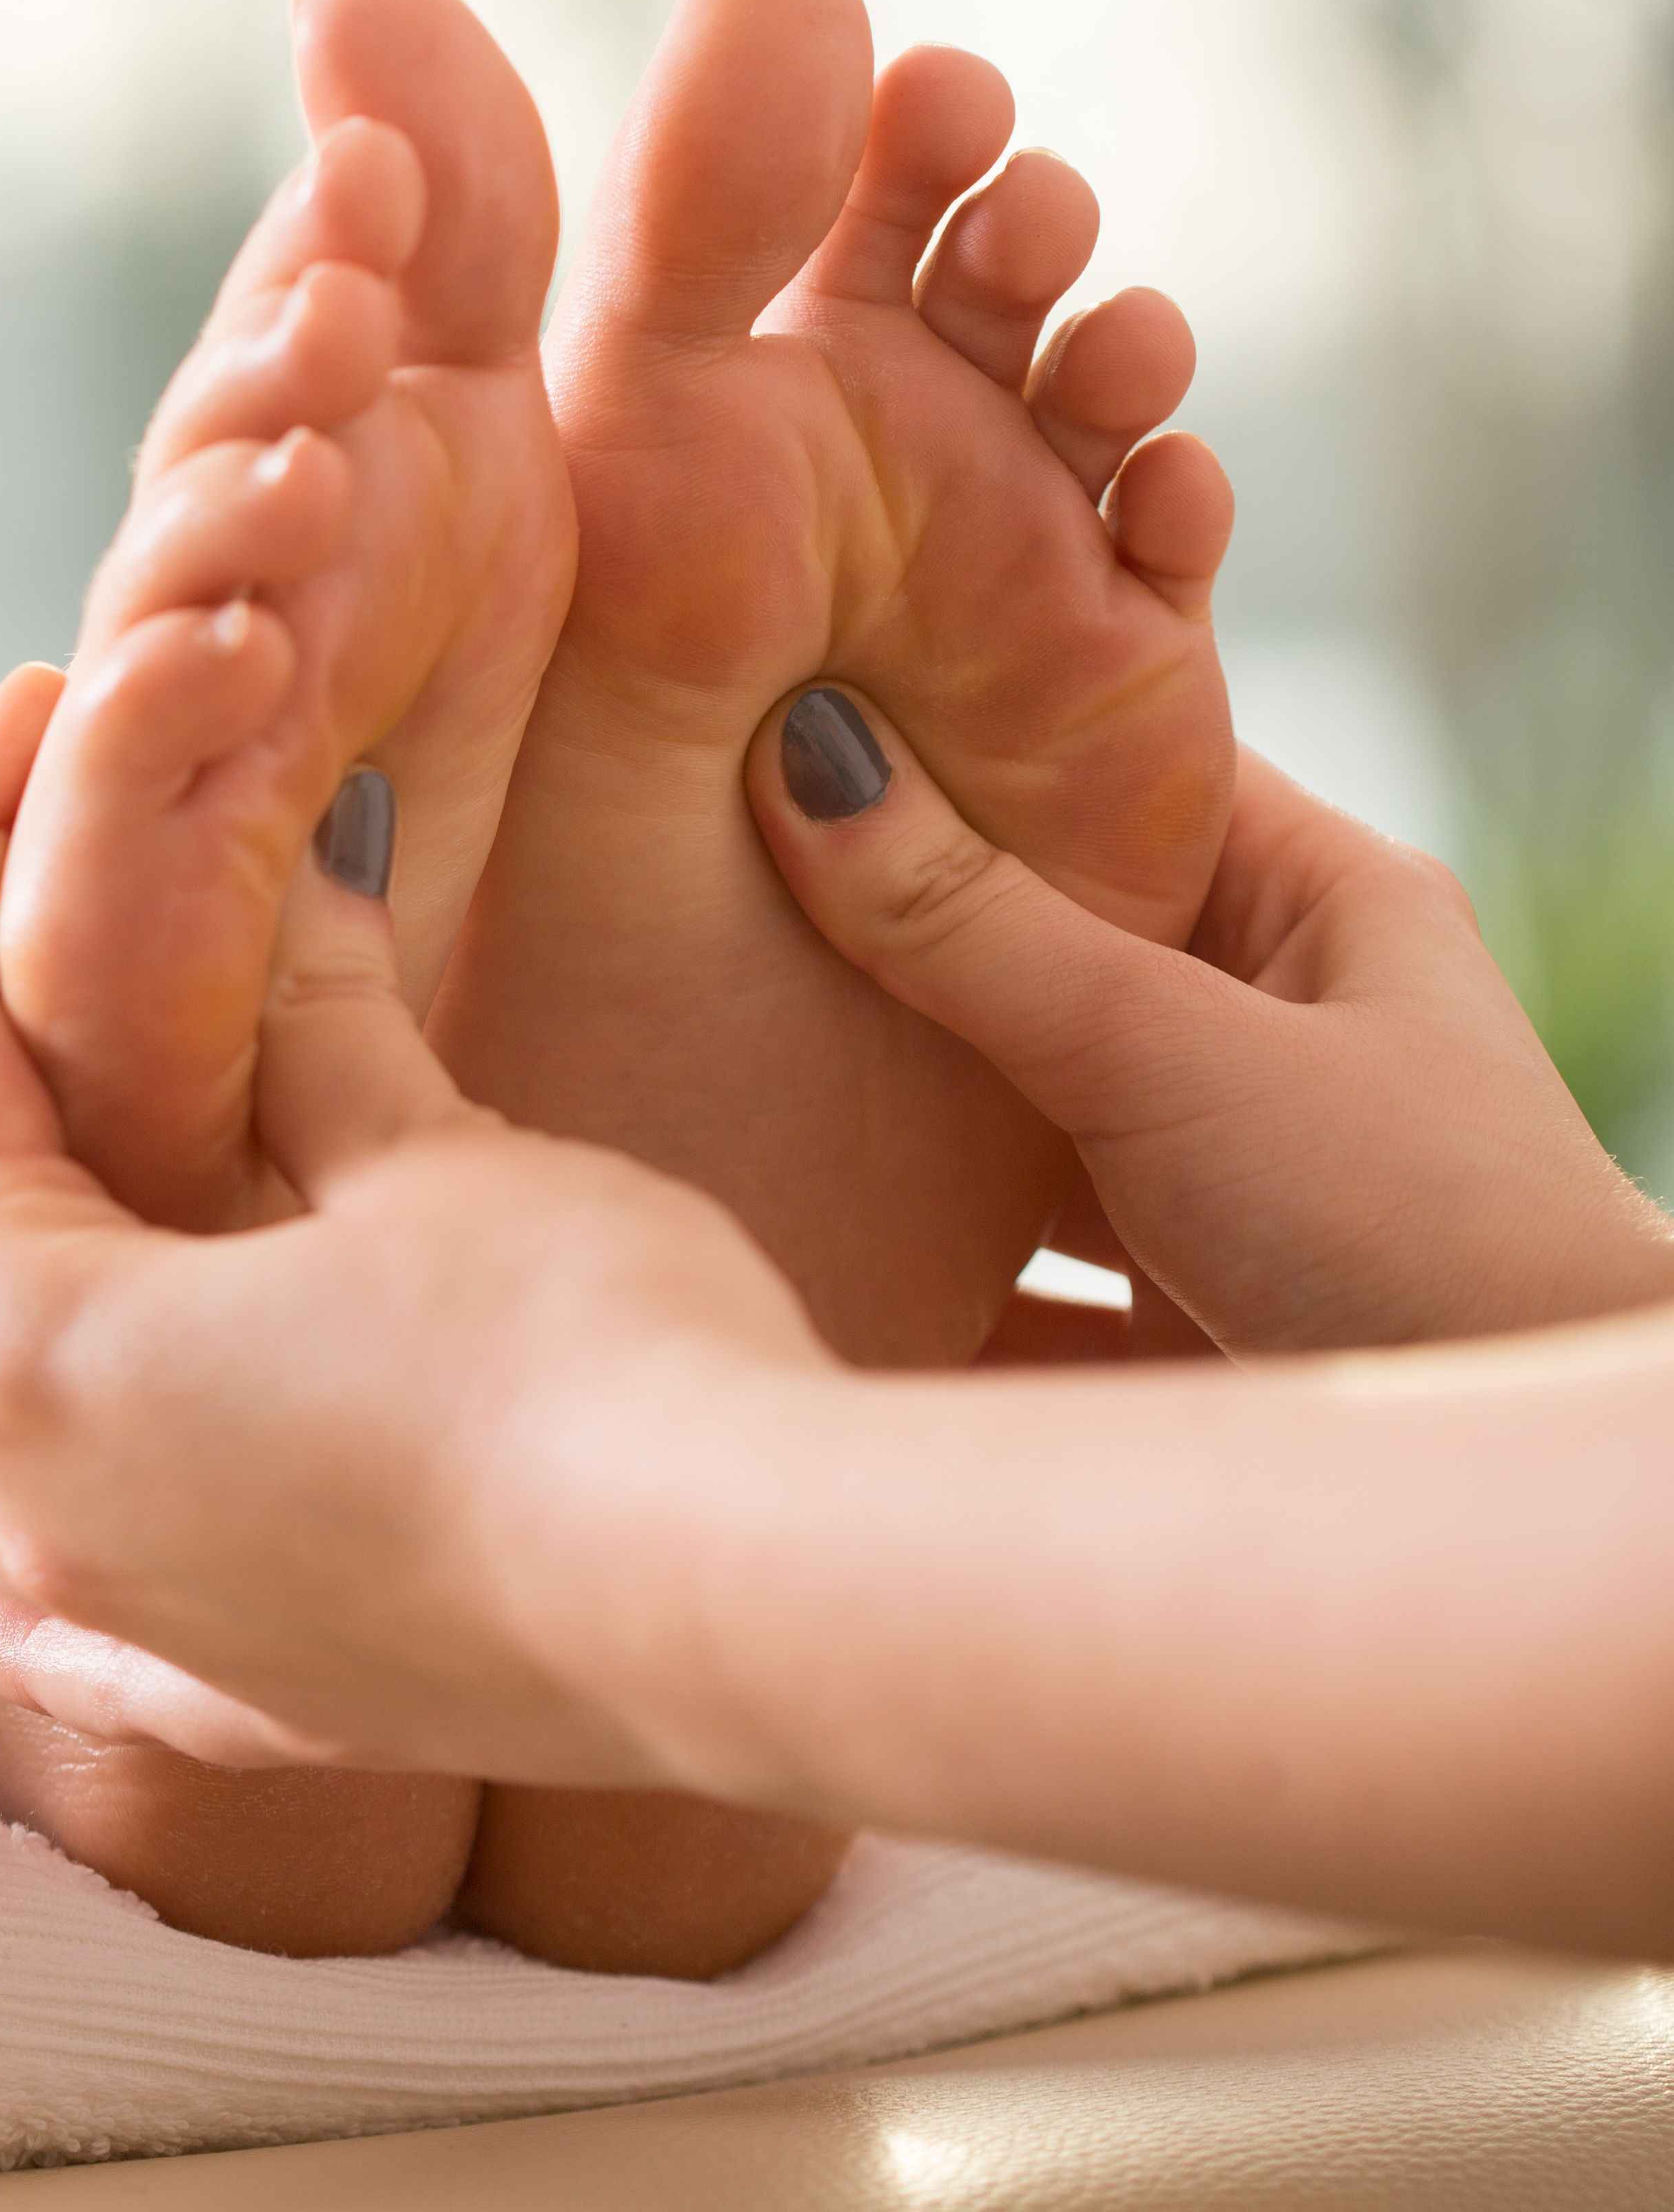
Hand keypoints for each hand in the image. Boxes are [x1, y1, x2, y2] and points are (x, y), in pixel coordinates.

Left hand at [0, 663, 825, 1782]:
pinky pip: (62, 1650)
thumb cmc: (581, 1349)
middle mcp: (21, 1498)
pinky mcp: (240, 1696)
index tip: (2, 743)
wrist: (744, 1594)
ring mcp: (118, 1620)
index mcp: (21, 1340)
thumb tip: (301, 892)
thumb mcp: (424, 1154)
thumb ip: (316, 1038)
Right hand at [750, 695, 1673, 1351]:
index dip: (986, 732)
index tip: (820, 700)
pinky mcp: (1161, 1319)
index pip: (1131, 773)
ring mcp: (1212, 1182)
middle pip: (1046, 948)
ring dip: (892, 1113)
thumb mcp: (1175, 1055)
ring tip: (729, 1056)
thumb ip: (979, 932)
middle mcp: (1268, 1033)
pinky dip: (909, 1265)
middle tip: (724, 874)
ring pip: (1011, 1119)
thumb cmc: (1413, 1234)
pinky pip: (1001, 1276)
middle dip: (898, 931)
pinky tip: (791, 1241)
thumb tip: (815, 758)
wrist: (1486, 1510)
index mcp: (1319, 910)